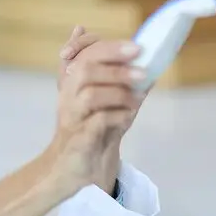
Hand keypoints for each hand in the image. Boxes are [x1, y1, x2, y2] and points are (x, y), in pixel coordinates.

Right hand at [48, 36, 142, 194]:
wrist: (78, 169)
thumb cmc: (95, 132)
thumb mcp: (110, 102)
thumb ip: (122, 80)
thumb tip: (146, 59)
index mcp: (74, 82)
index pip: (83, 53)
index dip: (108, 46)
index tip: (136, 47)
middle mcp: (69, 96)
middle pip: (85, 68)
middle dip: (116, 64)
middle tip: (142, 70)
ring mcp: (72, 117)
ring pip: (90, 95)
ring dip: (119, 92)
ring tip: (138, 99)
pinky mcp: (79, 139)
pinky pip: (97, 122)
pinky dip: (117, 116)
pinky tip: (129, 117)